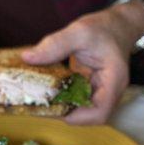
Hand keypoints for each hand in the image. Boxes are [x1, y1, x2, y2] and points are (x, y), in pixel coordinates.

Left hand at [22, 0, 143, 124]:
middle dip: (63, 114)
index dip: (76, 117)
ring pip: (81, 113)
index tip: (53, 107)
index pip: (99, 113)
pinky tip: (46, 93)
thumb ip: (55, 44)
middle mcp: (109, 94)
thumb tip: (27, 58)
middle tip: (40, 104)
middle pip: (88, 117)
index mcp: (113, 82)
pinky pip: (76, 104)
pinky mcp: (89, 94)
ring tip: (40, 100)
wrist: (116, 26)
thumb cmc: (103, 29)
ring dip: (60, 109)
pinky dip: (61, 101)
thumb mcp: (79, 31)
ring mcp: (99, 96)